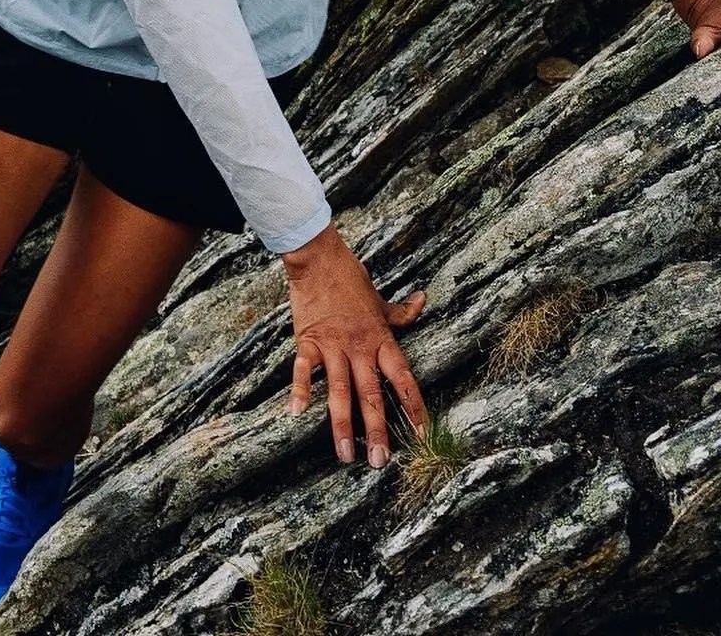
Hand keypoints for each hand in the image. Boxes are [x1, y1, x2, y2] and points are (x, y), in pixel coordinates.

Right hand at [283, 223, 426, 467]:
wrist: (319, 259)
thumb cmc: (351, 280)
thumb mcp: (380, 300)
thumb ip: (401, 312)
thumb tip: (424, 301)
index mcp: (380, 339)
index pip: (402, 377)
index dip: (414, 406)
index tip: (422, 434)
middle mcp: (360, 346)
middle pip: (371, 393)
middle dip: (376, 429)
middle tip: (379, 461)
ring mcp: (333, 345)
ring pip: (340, 390)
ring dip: (342, 424)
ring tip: (345, 455)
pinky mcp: (308, 341)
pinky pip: (303, 370)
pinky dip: (299, 391)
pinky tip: (296, 414)